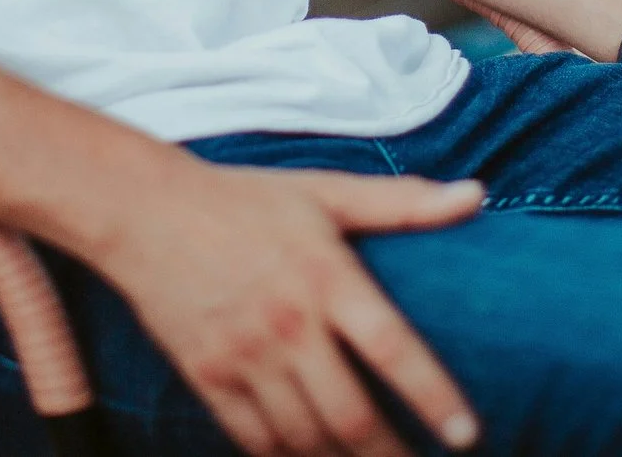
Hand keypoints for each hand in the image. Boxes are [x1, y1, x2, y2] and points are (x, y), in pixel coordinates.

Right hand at [88, 158, 483, 455]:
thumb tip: (476, 195)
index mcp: (325, 276)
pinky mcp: (206, 377)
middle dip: (390, 456)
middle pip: (349, 415)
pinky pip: (253, 440)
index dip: (432, 396)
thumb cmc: (247, 200)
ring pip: (303, 437)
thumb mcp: (326, 192)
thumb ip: (403, 203)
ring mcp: (243, 356)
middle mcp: (287, 323)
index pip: (391, 348)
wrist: (146, 212)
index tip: (465, 435)